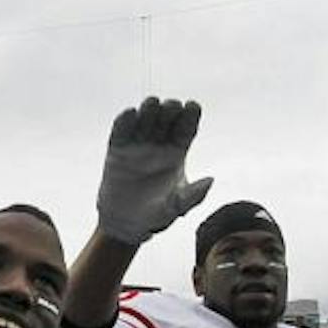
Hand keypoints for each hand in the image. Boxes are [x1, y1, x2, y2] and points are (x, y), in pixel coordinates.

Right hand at [95, 97, 211, 245]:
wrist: (125, 224)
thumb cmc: (156, 216)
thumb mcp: (177, 207)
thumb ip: (193, 196)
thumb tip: (211, 180)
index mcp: (177, 153)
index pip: (186, 129)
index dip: (190, 115)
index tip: (193, 105)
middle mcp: (159, 145)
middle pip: (166, 119)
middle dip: (170, 109)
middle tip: (172, 106)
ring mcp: (137, 145)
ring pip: (145, 120)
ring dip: (148, 109)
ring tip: (152, 103)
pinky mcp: (117, 150)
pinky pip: (121, 131)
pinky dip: (124, 121)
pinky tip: (130, 113)